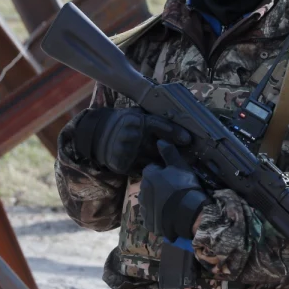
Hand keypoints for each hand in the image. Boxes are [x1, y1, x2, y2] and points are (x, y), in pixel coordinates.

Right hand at [73, 107, 191, 174]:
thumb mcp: (135, 114)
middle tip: (190, 157)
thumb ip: (152, 118)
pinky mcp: (122, 164)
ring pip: (152, 162)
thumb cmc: (122, 123)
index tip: (188, 139)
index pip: (160, 126)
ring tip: (177, 169)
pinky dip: (151, 172)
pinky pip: (142, 170)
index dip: (176, 133)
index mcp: (137, 121)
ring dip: (164, 165)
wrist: (98, 136)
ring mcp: (126, 151)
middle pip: (159, 147)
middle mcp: (133, 136)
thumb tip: (177, 118)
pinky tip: (158, 174)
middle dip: (175, 153)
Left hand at [139, 141, 207, 241]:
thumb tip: (160, 140)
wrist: (187, 213)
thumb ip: (169, 153)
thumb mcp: (180, 166)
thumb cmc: (184, 186)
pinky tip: (168, 215)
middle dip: (158, 187)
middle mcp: (142, 190)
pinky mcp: (148, 222)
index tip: (174, 178)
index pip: (153, 170)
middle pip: (150, 186)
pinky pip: (151, 216)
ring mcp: (144, 208)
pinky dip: (157, 216)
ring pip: (149, 201)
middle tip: (174, 191)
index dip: (163, 173)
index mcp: (148, 175)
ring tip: (172, 204)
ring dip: (157, 201)